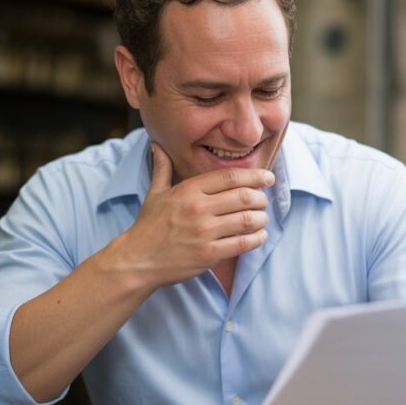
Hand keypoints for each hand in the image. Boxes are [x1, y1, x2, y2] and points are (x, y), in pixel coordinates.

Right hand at [105, 143, 273, 288]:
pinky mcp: (209, 254)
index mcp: (188, 190)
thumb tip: (157, 144)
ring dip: (262, 218)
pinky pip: (243, 243)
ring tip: (262, 218)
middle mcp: (198, 209)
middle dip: (261, 198)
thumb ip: (163, 168)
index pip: (230, 177)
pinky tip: (260, 235)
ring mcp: (204, 232)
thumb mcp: (155, 193)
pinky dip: (257, 238)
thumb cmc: (148, 226)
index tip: (268, 177)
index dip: (255, 175)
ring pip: (248, 220)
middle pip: (244, 196)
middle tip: (263, 201)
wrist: (137, 260)